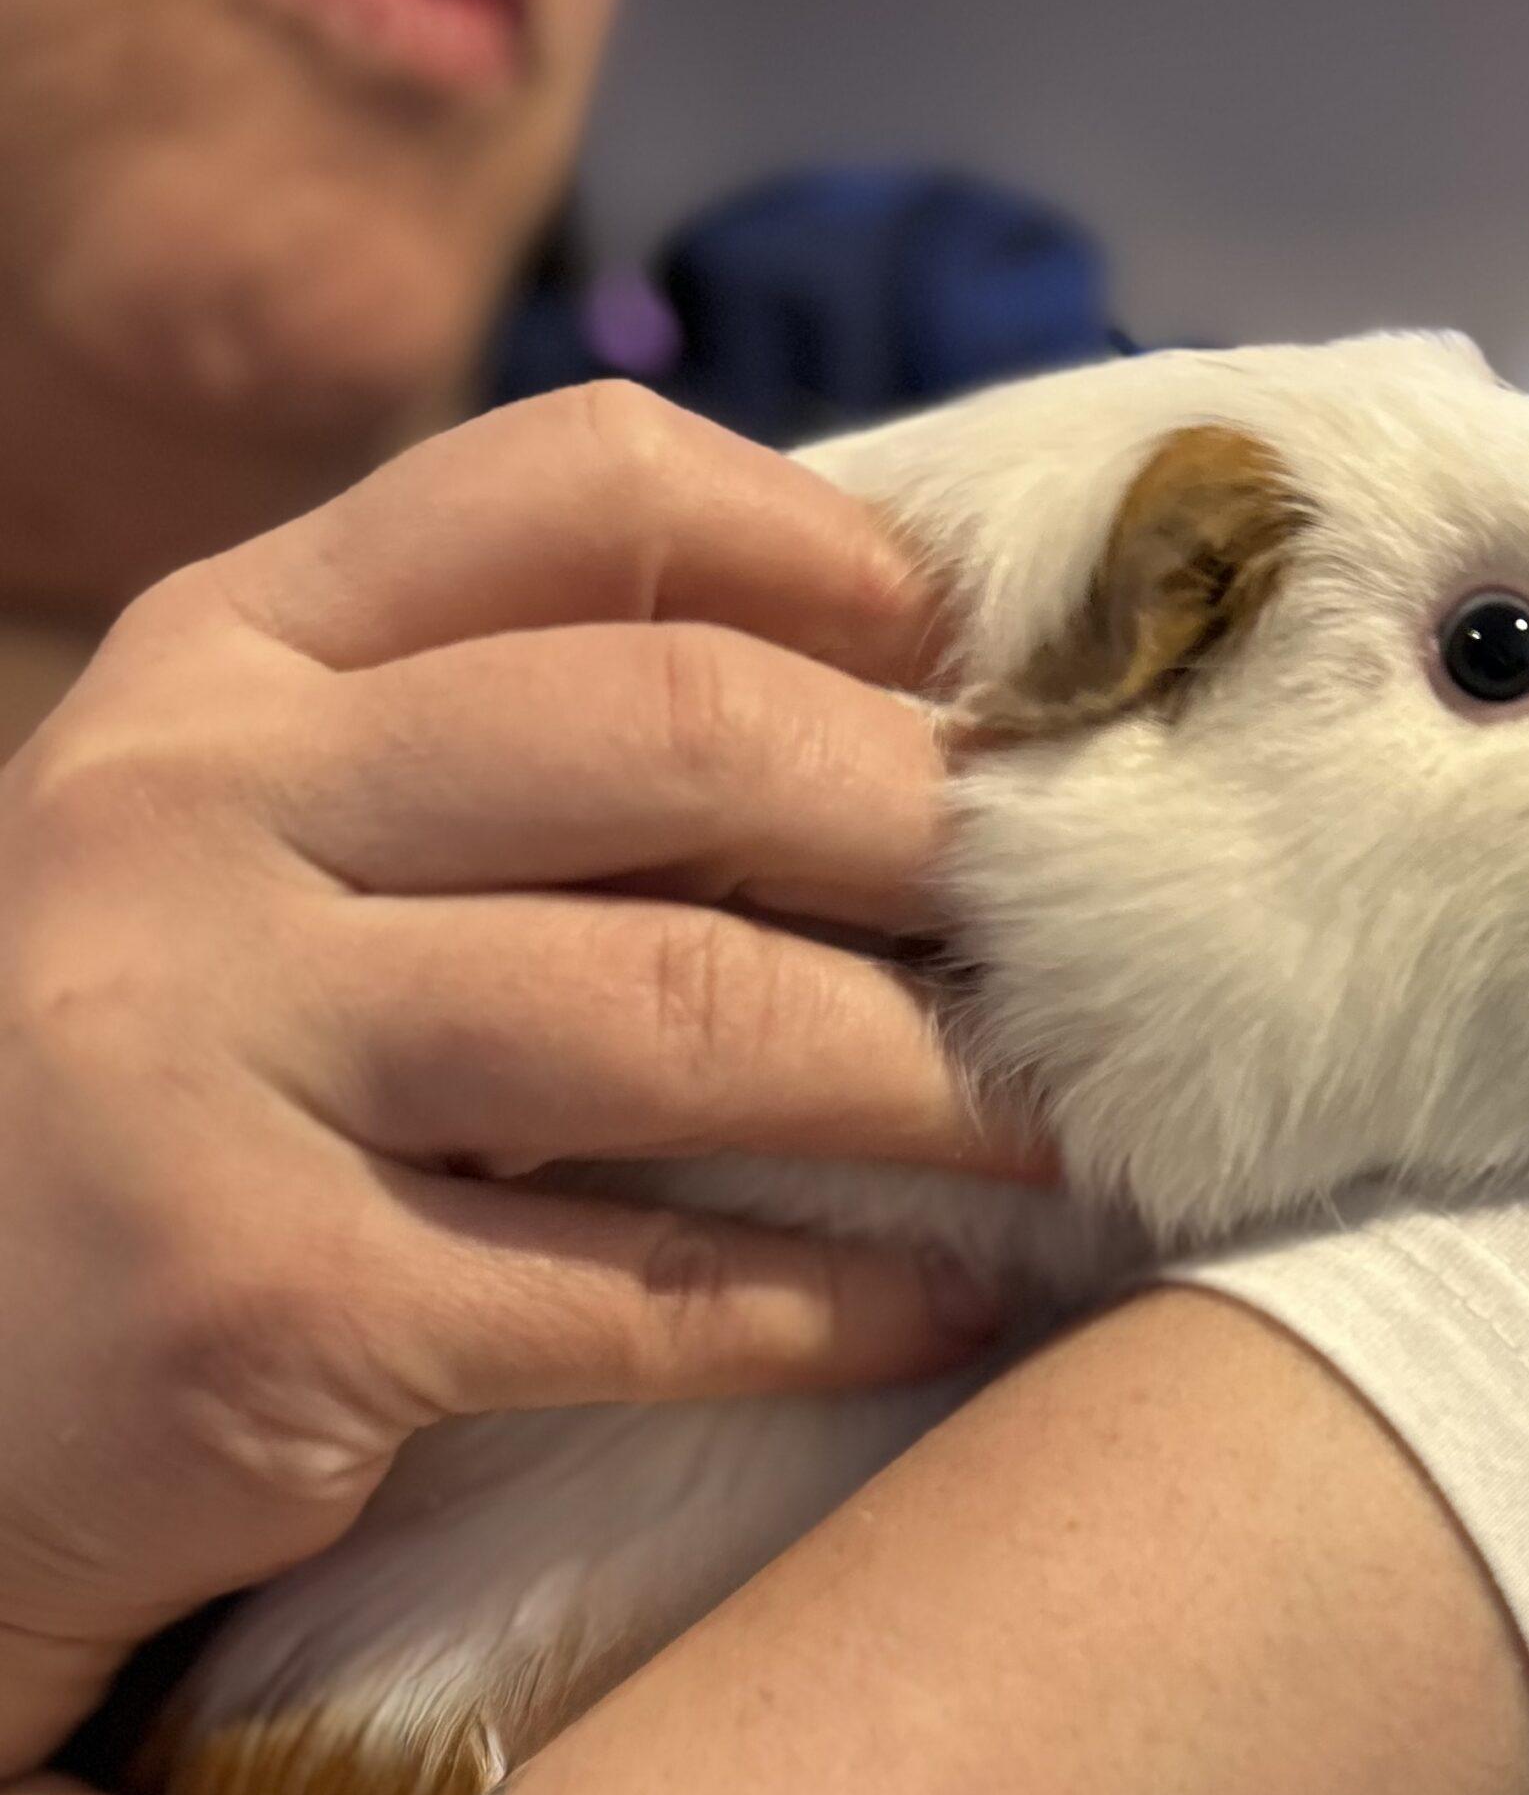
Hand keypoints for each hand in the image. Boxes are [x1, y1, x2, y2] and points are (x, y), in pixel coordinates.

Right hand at [0, 383, 1031, 1774]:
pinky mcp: (250, 1295)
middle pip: (680, 732)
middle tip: (1079, 929)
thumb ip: (514, 763)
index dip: (837, 559)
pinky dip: (837, 1303)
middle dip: (935, 835)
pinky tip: (953, 1304)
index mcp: (231, 661)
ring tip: (1064, 1130)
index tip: (989, 670)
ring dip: (935, 1085)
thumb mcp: (288, 862)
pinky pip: (643, 1289)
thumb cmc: (183, 1100)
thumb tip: (906, 726)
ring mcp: (199, 1042)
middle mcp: (192, 805)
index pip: (580, 489)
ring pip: (689, 1013)